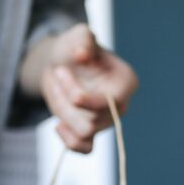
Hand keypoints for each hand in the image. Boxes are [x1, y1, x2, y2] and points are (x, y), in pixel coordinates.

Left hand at [19, 24, 137, 152]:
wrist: (61, 63)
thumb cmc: (74, 48)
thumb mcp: (77, 36)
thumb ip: (83, 39)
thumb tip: (82, 53)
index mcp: (126, 82)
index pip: (111, 102)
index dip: (83, 96)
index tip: (61, 70)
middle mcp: (121, 105)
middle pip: (94, 119)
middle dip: (67, 97)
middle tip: (58, 72)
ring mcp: (106, 122)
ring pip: (84, 132)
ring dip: (63, 112)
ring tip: (58, 91)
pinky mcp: (91, 133)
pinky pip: (84, 148)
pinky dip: (69, 141)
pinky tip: (58, 124)